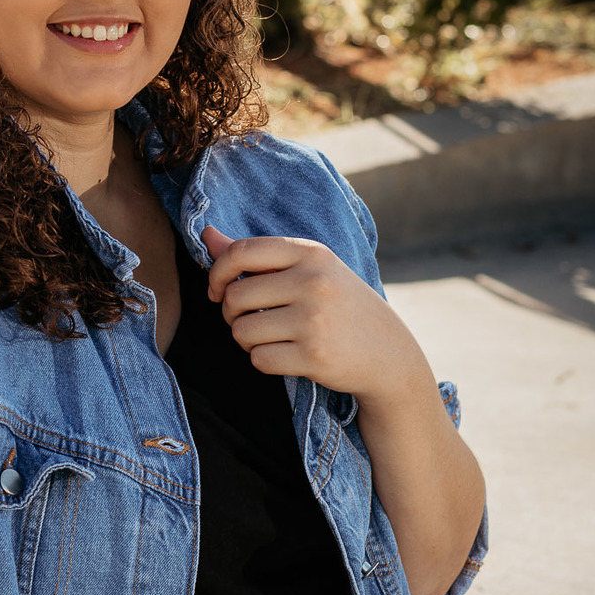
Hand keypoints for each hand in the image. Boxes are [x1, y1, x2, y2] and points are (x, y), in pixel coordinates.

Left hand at [202, 225, 423, 408]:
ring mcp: (314, 320)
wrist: (388, 353)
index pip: (241, 252)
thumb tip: (206, 234)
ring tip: (270, 337)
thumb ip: (256, 255)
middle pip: (235, 295)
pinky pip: (258, 359)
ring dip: (246, 339)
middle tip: (248, 318)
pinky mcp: (314, 356)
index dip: (217, 272)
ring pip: (241, 331)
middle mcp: (313, 282)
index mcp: (311, 253)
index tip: (217, 289)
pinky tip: (286, 355)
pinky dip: (263, 360)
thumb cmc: (339, 306)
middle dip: (231, 312)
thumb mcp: (308, 270)